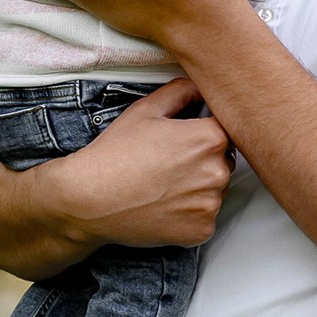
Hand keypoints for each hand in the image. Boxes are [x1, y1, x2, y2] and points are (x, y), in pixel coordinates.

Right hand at [0, 72, 232, 268]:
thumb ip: (180, 92)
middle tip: (167, 164)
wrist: (90, 199)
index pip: (227, 130)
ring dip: (197, 189)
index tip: (183, 140)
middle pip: (223, 161)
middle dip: (203, 160)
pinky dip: (189, 215)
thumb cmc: (115, 152)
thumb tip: (201, 85)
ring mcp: (210, 204)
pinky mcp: (202, 231)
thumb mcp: (145, 110)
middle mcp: (218, 171)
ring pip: (214, 191)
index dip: (204, 132)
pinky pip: (205, 219)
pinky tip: (163, 206)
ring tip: (162, 186)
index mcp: (210, 137)